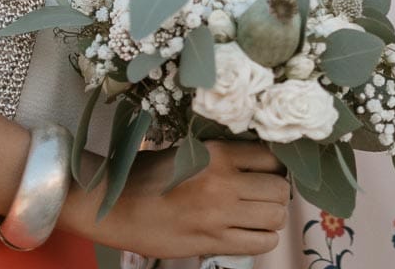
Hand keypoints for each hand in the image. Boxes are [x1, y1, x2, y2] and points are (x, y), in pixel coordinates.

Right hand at [79, 140, 288, 259]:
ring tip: (257, 216)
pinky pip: (261, 243)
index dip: (275, 167)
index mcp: (217, 153)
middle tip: (262, 196)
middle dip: (276, 194)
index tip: (267, 173)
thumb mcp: (187, 152)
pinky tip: (248, 233)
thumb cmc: (147, 176)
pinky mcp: (213, 243)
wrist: (115, 206)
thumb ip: (222, 156)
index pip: (272, 158)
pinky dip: (262, 238)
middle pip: (280, 189)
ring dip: (271, 217)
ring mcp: (219, 215)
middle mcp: (223, 182)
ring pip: (275, 217)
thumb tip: (259, 162)